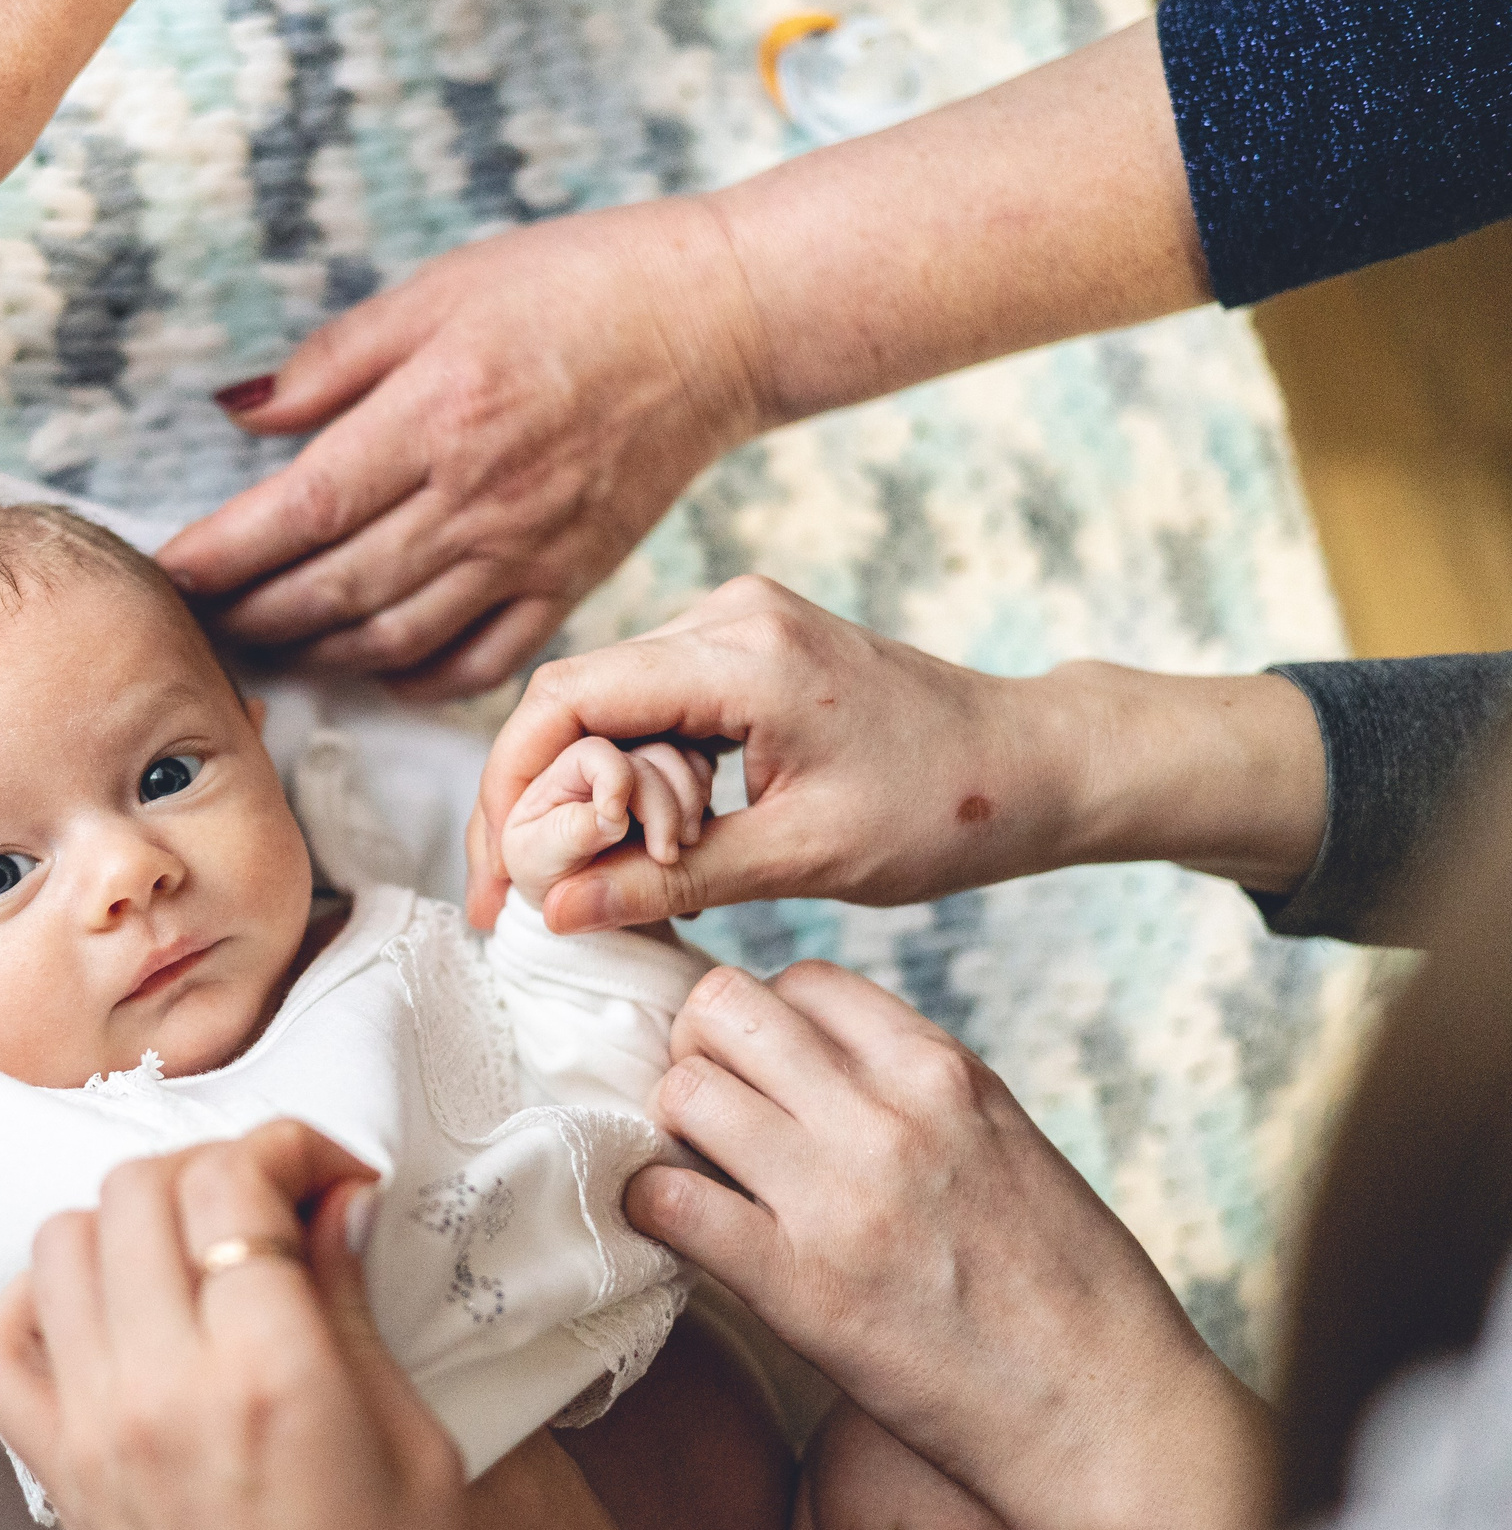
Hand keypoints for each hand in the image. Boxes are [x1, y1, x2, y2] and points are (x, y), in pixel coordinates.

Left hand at [0, 1121, 467, 1529]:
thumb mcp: (415, 1450)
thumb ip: (353, 1310)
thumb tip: (333, 1208)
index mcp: (269, 1373)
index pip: (235, 1180)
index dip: (290, 1150)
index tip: (329, 1178)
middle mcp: (162, 1386)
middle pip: (142, 1186)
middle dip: (215, 1168)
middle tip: (272, 1208)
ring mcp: (92, 1429)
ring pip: (60, 1239)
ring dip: (129, 1220)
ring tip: (192, 1255)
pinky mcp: (54, 1476)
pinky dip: (37, 1305)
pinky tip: (101, 1316)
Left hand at [155, 202, 771, 699]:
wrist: (714, 322)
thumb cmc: (572, 287)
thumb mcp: (438, 289)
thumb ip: (332, 361)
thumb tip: (236, 412)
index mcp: (436, 417)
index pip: (299, 512)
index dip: (221, 555)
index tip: (164, 573)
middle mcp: (476, 501)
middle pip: (331, 591)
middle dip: (245, 615)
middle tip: (189, 621)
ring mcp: (524, 554)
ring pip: (391, 639)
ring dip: (311, 654)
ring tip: (257, 646)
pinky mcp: (568, 585)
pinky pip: (474, 664)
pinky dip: (408, 680)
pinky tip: (366, 668)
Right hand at [462, 576, 1325, 932]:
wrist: (1035, 762)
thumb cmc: (944, 808)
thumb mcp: (802, 859)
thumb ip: (670, 880)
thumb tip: (556, 913)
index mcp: (742, 655)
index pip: (566, 701)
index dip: (507, 794)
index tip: (494, 888)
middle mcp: (728, 617)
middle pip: (571, 701)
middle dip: (529, 803)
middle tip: (514, 901)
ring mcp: (736, 625)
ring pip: (605, 708)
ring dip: (581, 796)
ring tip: (583, 884)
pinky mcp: (745, 650)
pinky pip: (649, 708)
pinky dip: (627, 777)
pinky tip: (636, 844)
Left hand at [626, 961, 1269, 1529]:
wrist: (1110, 1417)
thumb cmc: (1068, 1288)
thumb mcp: (1007, 1141)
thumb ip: (917, 1090)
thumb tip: (822, 1062)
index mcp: (943, 1071)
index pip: (802, 979)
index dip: (765, 1020)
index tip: (762, 1069)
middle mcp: (887, 1114)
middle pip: (723, 1010)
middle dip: (699, 1050)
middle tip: (711, 1112)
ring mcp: (840, 1196)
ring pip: (684, 1091)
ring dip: (672, 1127)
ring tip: (699, 1171)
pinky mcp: (800, 1287)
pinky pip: (670, 1202)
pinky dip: (653, 1208)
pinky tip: (680, 1229)